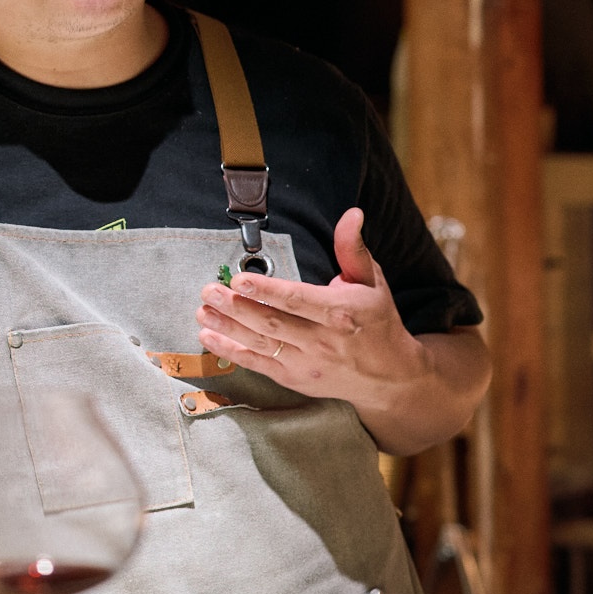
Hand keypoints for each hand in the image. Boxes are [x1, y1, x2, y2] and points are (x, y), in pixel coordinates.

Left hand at [197, 207, 429, 409]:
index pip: (298, 300)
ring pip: (261, 344)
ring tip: (202, 311)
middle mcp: (323, 341)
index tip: (239, 280)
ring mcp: (308, 363)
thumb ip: (353, 248)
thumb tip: (351, 214)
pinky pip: (258, 364)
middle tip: (208, 291)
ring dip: (228, 327)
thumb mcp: (372, 281)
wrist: (390, 376)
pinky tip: (209, 336)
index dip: (266, 291)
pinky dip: (231, 351)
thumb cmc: (377, 320)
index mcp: (341, 312)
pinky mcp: (296, 379)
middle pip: (273, 323)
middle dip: (236, 307)